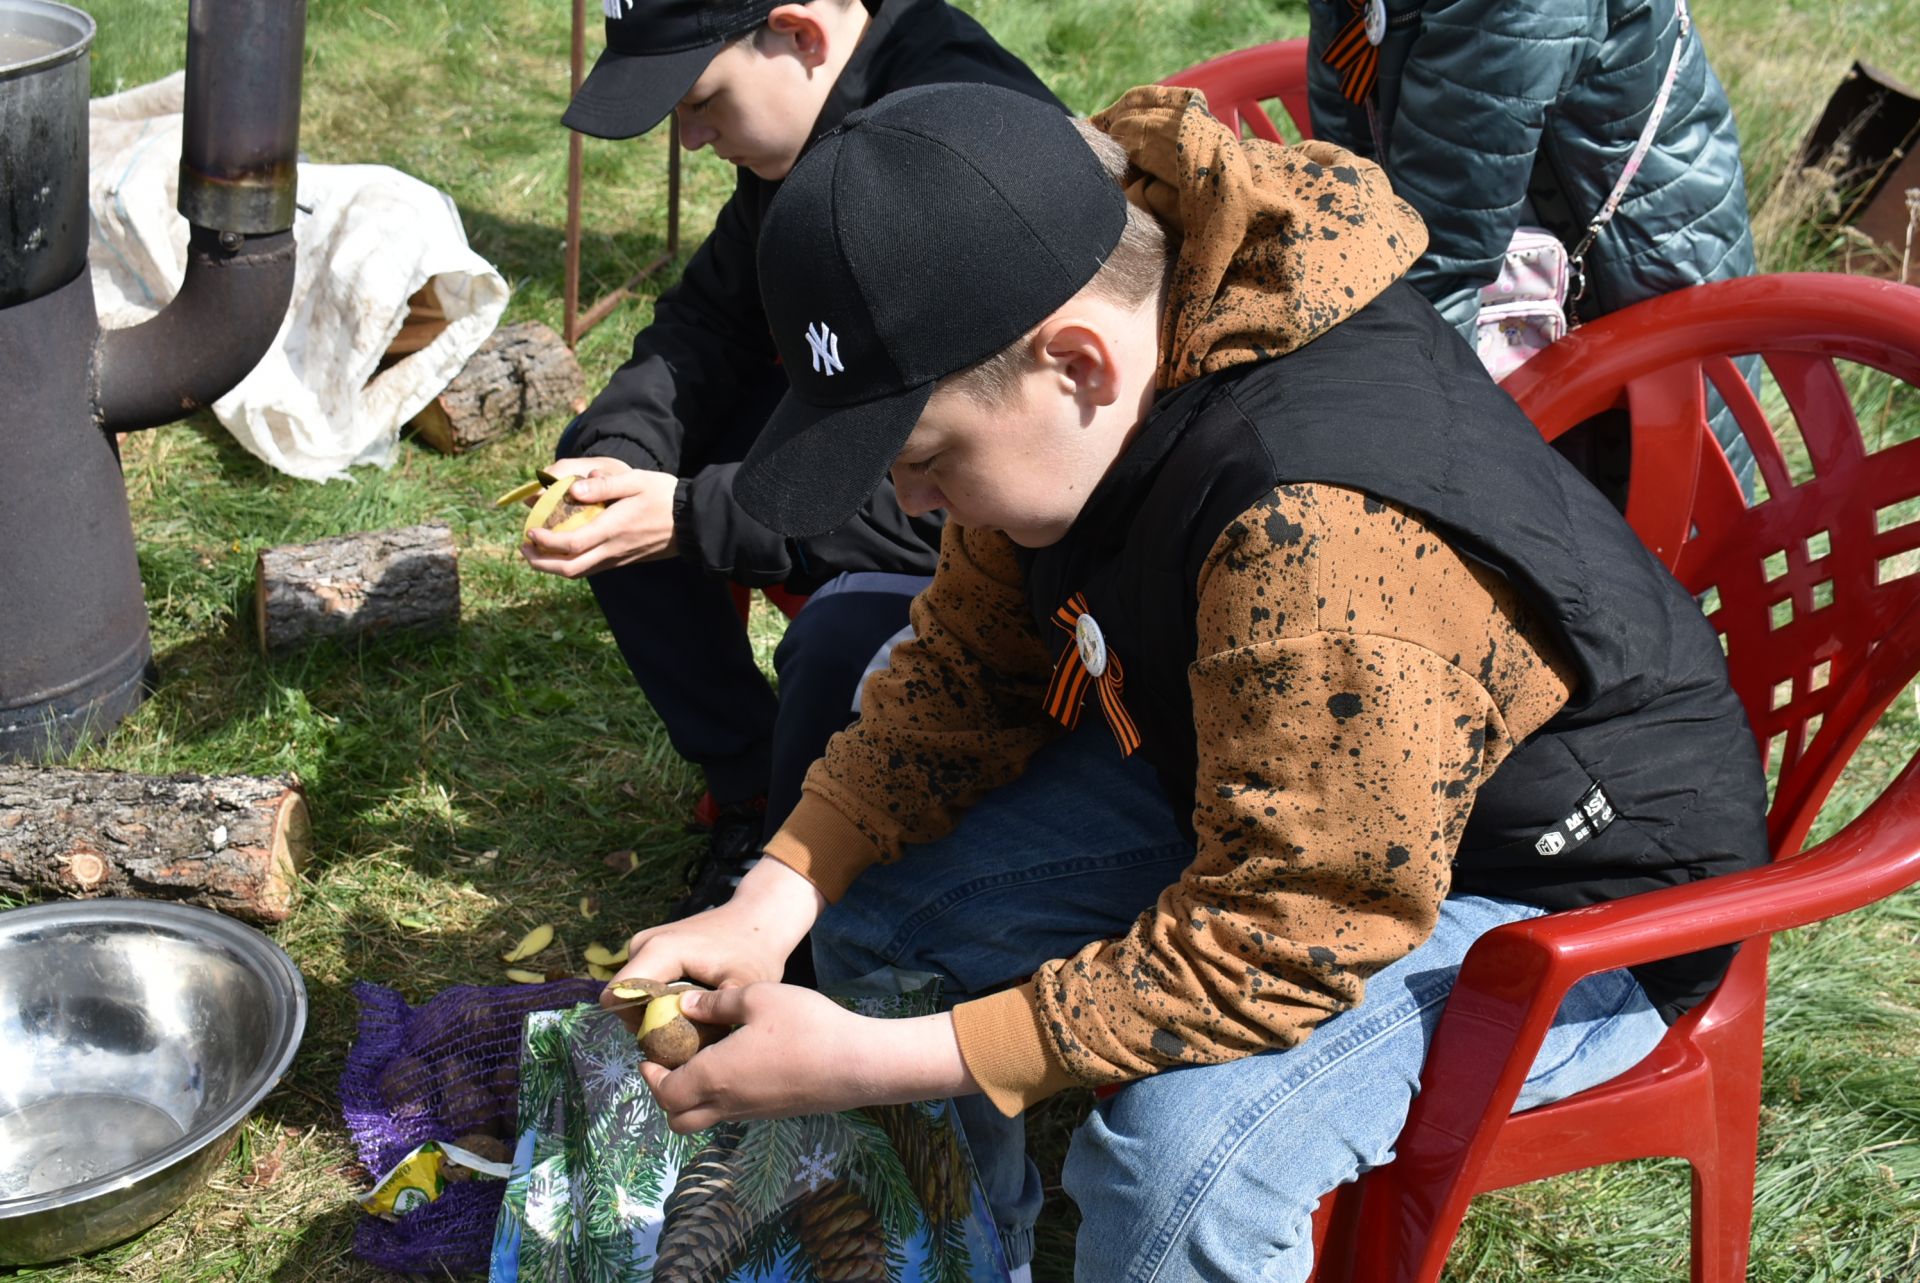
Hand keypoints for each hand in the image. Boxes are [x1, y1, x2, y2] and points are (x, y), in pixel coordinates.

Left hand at [521, 459, 678, 577]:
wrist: (692, 521)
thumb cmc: (663, 496)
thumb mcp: (635, 480)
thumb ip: (603, 485)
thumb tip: (572, 489)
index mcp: (612, 529)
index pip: (571, 544)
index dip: (546, 541)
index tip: (530, 530)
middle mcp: (612, 550)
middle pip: (569, 568)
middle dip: (541, 562)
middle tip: (524, 547)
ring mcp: (618, 559)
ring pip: (578, 572)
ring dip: (552, 566)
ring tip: (537, 551)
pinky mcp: (623, 561)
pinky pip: (591, 568)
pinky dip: (570, 563)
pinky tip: (564, 550)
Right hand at [602, 857, 826, 1028]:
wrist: (759, 917)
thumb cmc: (755, 950)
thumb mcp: (744, 986)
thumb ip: (718, 1013)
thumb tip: (697, 1045)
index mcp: (659, 951)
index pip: (618, 997)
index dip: (637, 1024)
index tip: (671, 1036)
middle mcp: (643, 945)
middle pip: (623, 999)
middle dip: (647, 1023)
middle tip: (685, 1035)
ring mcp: (645, 944)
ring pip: (632, 994)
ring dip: (654, 1013)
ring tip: (692, 1019)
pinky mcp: (651, 949)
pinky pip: (642, 984)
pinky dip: (659, 1001)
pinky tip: (690, 1006)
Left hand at [636, 984, 978, 1130]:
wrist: (859, 1064)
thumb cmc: (806, 1026)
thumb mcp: (757, 998)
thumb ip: (715, 1003)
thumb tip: (685, 1005)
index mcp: (716, 1076)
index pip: (665, 1091)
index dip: (651, 1073)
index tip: (651, 1049)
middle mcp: (729, 1102)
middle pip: (678, 1117)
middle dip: (666, 1091)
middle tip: (672, 1059)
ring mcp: (753, 1111)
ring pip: (705, 1118)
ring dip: (692, 1096)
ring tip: (703, 1057)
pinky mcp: (774, 1111)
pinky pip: (731, 1111)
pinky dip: (720, 1095)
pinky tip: (738, 1060)